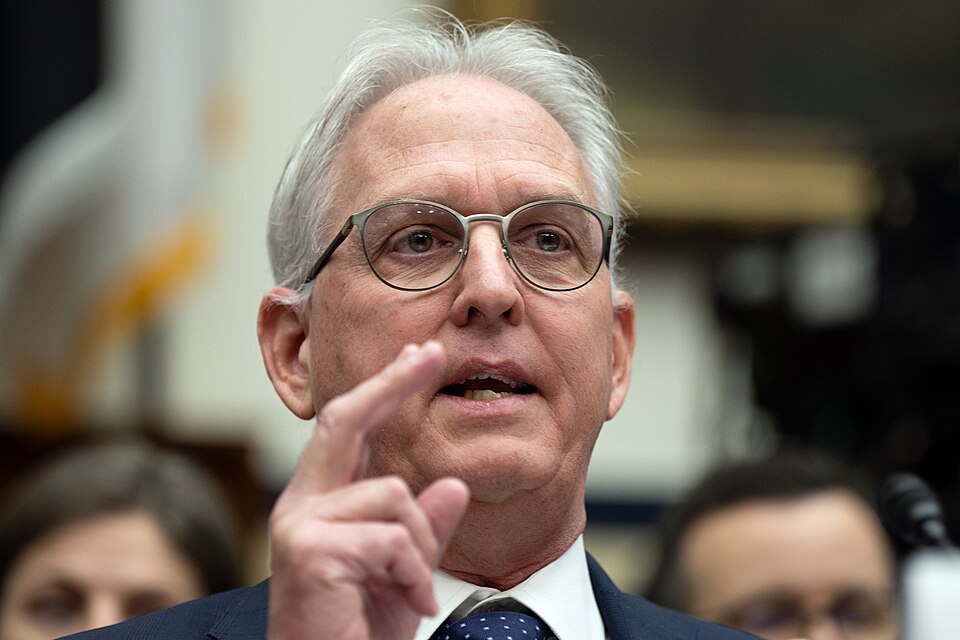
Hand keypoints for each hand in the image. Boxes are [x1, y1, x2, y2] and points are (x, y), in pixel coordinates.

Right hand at [267, 341, 470, 639]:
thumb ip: (424, 529)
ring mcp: (298, 526)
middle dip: (392, 382)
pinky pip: (391, 537)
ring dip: (420, 545)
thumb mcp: (406, 573)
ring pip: (393, 494)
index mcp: (319, 505)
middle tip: (432, 353)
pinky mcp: (309, 552)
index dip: (383, 388)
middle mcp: (299, 507)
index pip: (349, 430)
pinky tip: (411, 602)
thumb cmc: (359, 634)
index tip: (417, 355)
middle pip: (346, 421)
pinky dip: (415, 573)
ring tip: (413, 590)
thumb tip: (451, 485)